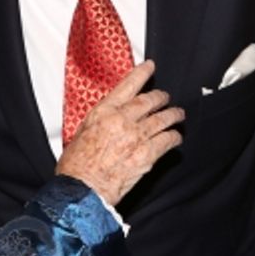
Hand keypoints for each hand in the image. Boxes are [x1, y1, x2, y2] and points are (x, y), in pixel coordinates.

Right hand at [56, 61, 182, 205]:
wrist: (82, 189)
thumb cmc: (76, 166)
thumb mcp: (82, 132)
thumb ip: (101, 121)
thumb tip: (111, 118)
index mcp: (104, 112)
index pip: (128, 85)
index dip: (142, 73)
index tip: (150, 66)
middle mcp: (122, 121)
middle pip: (150, 101)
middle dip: (161, 97)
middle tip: (165, 97)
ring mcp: (137, 137)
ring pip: (163, 119)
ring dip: (173, 115)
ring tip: (178, 114)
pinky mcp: (147, 155)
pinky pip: (167, 141)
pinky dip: (174, 137)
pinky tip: (176, 137)